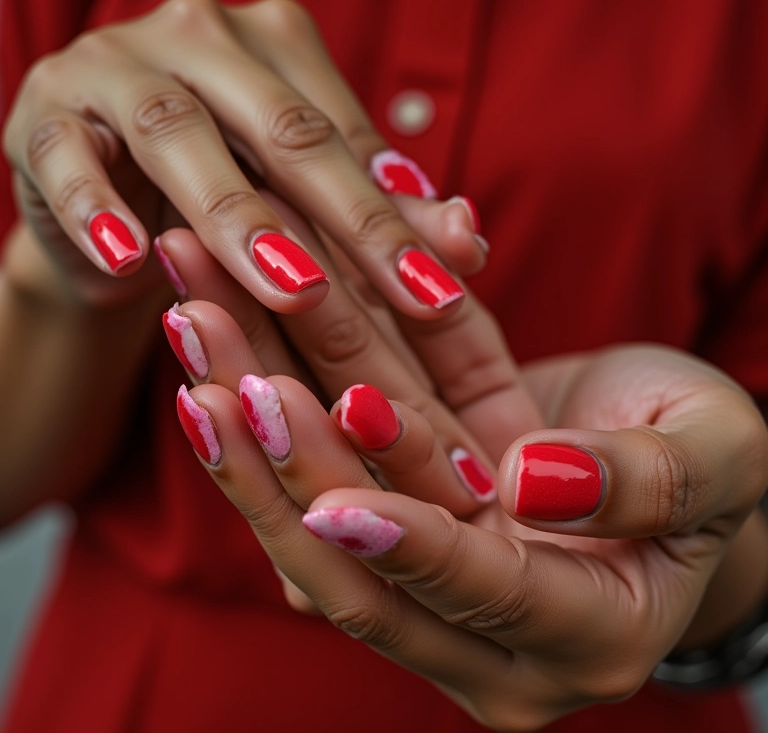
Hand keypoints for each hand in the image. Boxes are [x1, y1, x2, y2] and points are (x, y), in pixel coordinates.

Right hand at [2, 0, 485, 307]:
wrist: (105, 198)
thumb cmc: (221, 195)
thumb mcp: (304, 204)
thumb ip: (381, 214)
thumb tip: (467, 244)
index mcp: (279, 47)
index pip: (350, 137)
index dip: (402, 218)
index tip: (448, 291)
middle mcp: (203, 37)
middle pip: (284, 131)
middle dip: (350, 221)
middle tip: (408, 298)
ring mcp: (115, 67)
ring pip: (181, 135)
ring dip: (236, 218)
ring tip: (293, 292)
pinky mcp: (44, 115)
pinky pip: (68, 158)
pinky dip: (96, 207)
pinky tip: (129, 262)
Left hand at [181, 341, 767, 730]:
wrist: (671, 443)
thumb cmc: (715, 456)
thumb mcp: (718, 457)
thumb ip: (648, 484)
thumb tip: (537, 483)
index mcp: (578, 630)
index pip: (478, 593)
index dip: (411, 544)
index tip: (336, 495)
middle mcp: (485, 623)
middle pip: (366, 558)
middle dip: (288, 461)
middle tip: (217, 365)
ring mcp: (431, 562)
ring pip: (326, 495)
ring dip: (255, 410)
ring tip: (195, 323)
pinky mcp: (404, 498)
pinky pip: (335, 450)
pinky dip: (282, 388)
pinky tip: (223, 340)